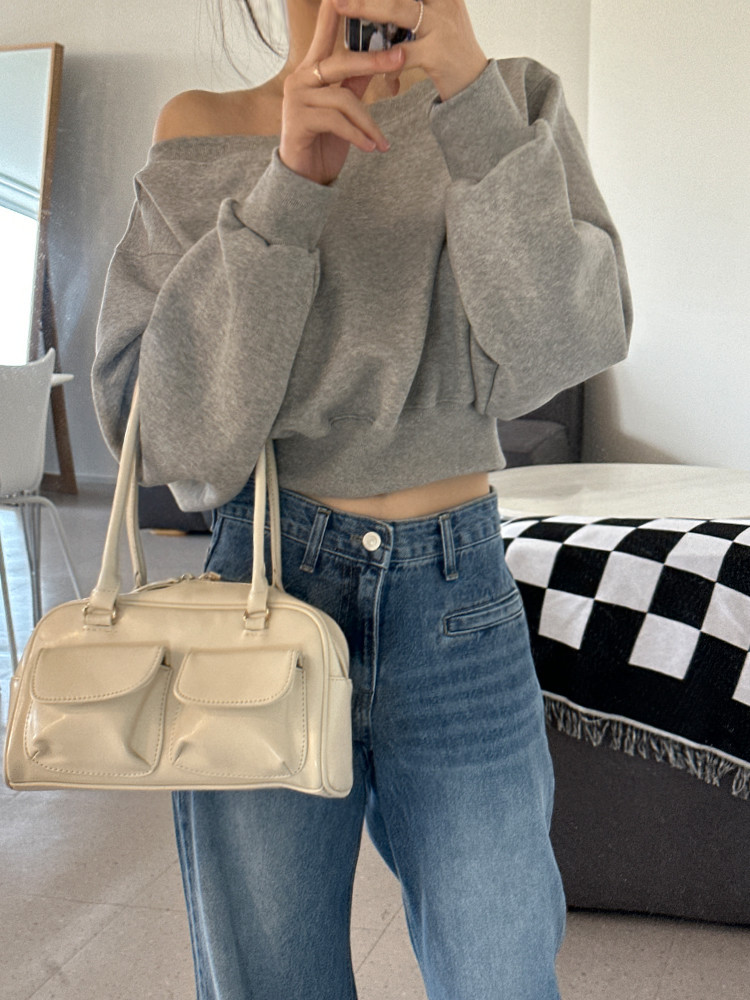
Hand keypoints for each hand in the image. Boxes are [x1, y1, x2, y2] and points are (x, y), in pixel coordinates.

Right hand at [279, 0, 406, 185]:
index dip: (335, 11)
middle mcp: (300, 78)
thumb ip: (356, 82)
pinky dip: (358, 136)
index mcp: (312, 69)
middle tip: (401, 57)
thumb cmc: (324, 140)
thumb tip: (380, 57)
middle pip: (341, 62)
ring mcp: (297, 99)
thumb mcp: (345, 108)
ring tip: (381, 142)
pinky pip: (337, 122)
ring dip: (368, 123)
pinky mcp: (298, 121)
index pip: (325, 32)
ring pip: (343, 99)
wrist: (303, 176)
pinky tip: (371, 148)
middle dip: (374, 61)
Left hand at [333, 0, 488, 101]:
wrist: (475, 84)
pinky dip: (384, 63)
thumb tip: (376, 5)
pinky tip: (376, 71)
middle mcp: (444, 1)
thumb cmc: (448, 49)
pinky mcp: (437, 54)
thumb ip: (413, 7)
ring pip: (398, 11)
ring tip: (340, 6)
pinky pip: (402, 56)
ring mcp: (441, 26)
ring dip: (366, 7)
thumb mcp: (436, 18)